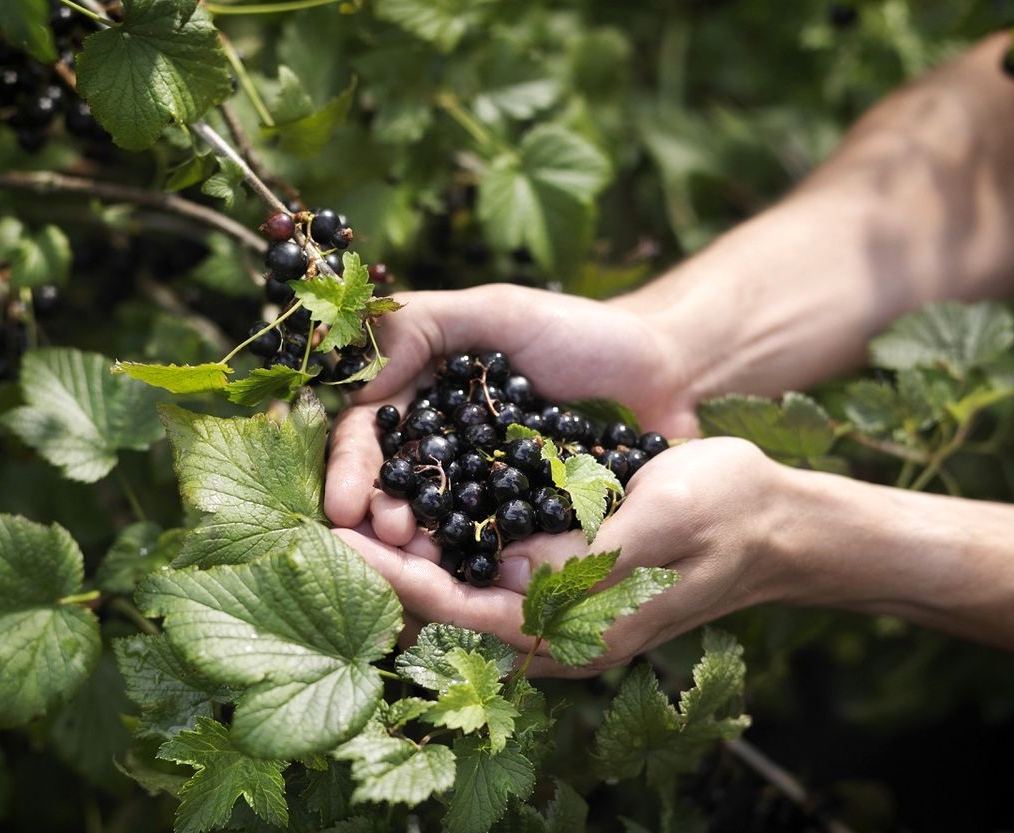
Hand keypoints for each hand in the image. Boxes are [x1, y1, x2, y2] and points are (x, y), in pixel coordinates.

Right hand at [324, 283, 696, 543]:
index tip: (345, 504)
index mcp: (422, 399)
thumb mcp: (498, 311)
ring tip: (415, 561)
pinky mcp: (526, 527)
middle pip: (393, 490)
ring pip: (436, 526)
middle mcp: (444, 451)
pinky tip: (467, 579)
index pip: (367, 436)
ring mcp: (484, 493)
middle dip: (380, 516)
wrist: (668, 372)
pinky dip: (474, 564)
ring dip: (418, 550)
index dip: (353, 469)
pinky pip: (493, 550)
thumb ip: (422, 325)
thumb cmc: (582, 333)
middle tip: (389, 537)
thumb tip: (357, 378)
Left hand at [335, 438, 790, 675]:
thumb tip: (498, 574)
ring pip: (457, 584)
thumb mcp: (653, 528)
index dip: (394, 579)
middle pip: (444, 608)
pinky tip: (412, 495)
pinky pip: (484, 561)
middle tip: (325, 520)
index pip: (458, 615)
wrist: (772, 516)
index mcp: (571, 632)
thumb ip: (578, 560)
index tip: (340, 542)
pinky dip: (443, 535)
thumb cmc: (723, 515)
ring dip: (406, 549)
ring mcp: (553, 601)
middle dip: (384, 568)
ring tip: (352, 506)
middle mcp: (551, 628)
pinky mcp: (557, 570)